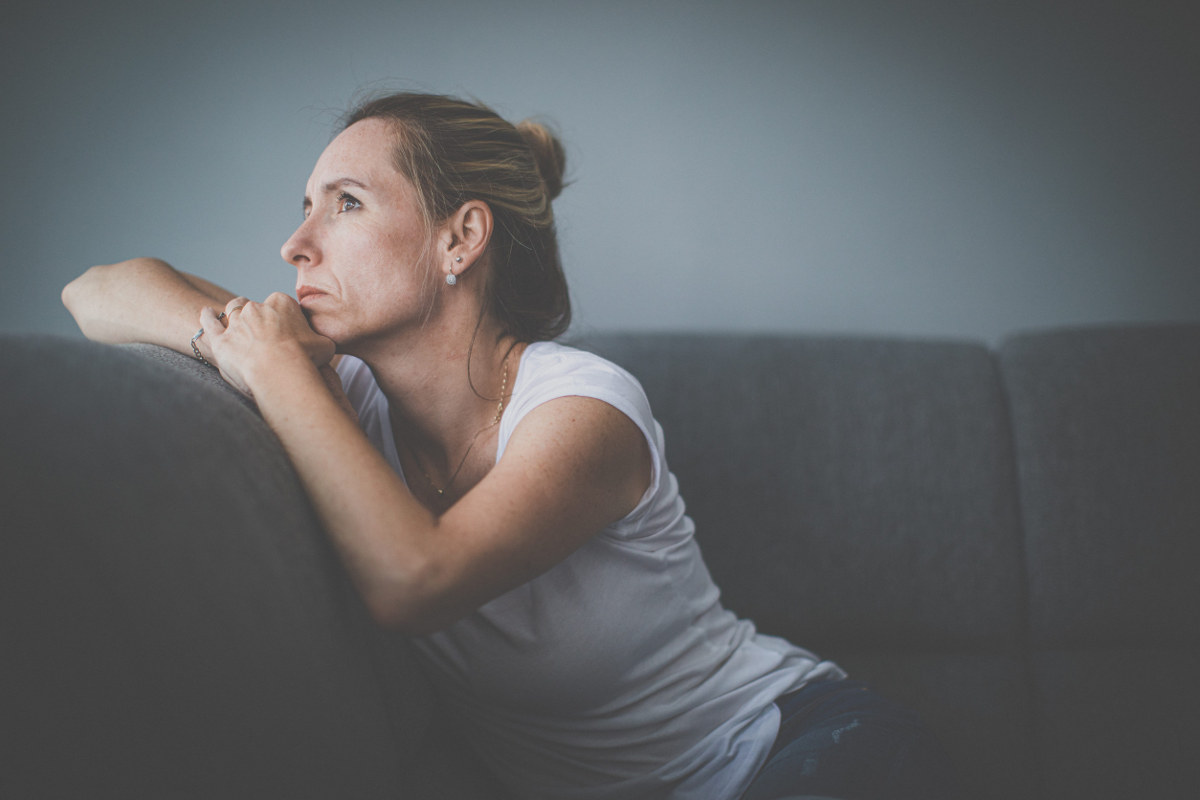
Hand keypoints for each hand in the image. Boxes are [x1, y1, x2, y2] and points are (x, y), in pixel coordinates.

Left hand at [199, 293, 335, 396]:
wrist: (279, 371)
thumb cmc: (305, 358)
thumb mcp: (325, 346)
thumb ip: (320, 340)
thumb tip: (321, 344)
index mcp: (282, 303)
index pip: (281, 305)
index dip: (284, 317)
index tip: (287, 331)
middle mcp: (256, 308)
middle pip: (256, 307)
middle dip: (259, 316)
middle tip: (264, 332)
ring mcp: (236, 322)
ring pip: (232, 311)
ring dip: (234, 314)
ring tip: (236, 320)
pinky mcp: (221, 340)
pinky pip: (210, 324)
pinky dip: (207, 317)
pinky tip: (206, 312)